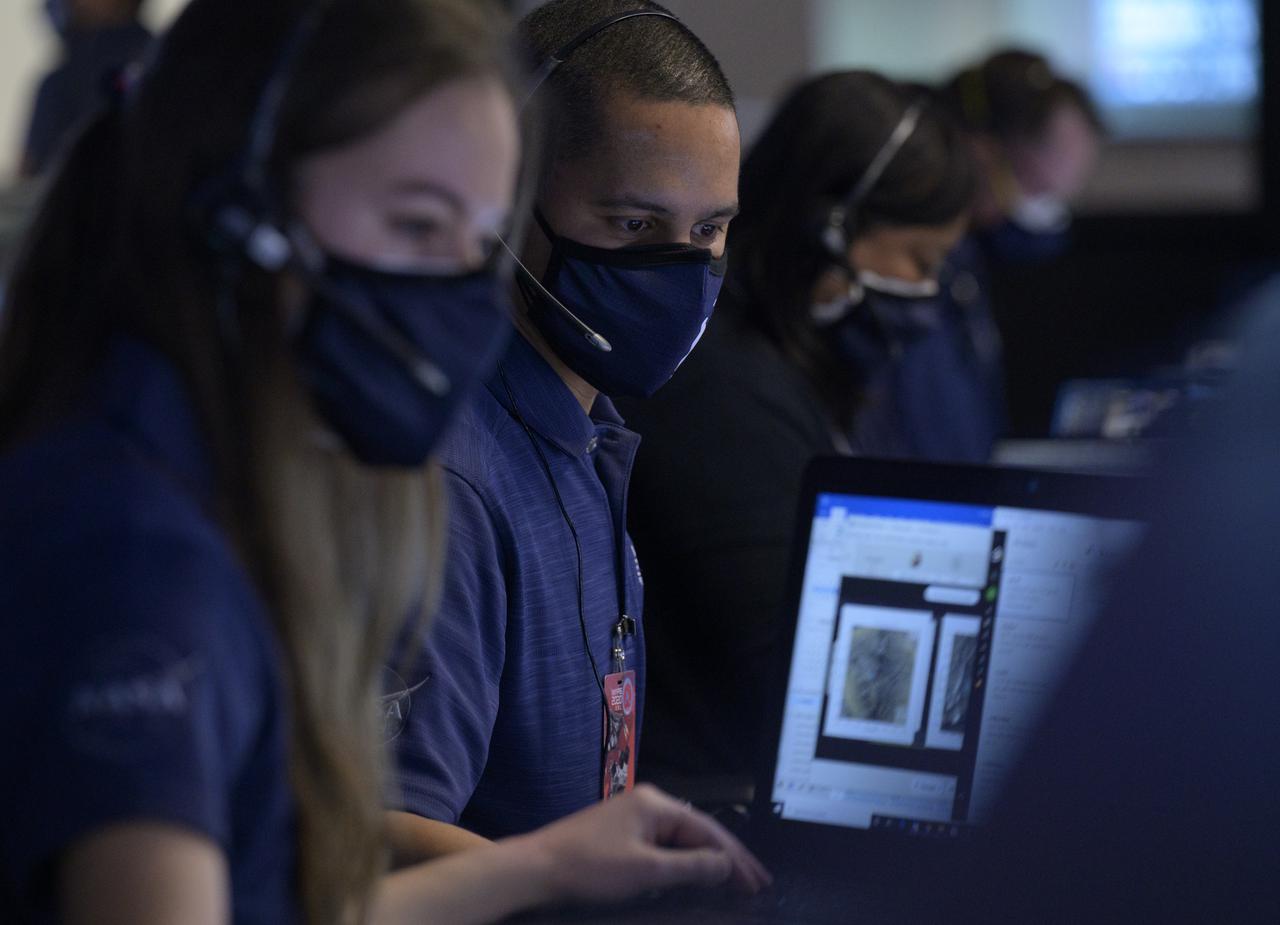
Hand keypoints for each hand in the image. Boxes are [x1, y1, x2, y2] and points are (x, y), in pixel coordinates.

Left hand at [510, 783, 771, 905]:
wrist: (536, 868)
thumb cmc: (590, 867)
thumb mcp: (646, 871)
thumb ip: (691, 867)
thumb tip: (728, 865)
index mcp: (658, 804)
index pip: (710, 831)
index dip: (736, 859)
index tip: (758, 884)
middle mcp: (649, 803)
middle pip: (700, 831)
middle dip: (729, 859)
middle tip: (757, 884)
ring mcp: (634, 816)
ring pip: (683, 839)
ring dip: (709, 861)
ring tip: (735, 881)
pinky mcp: (621, 833)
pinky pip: (665, 845)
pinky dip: (685, 861)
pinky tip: (696, 875)